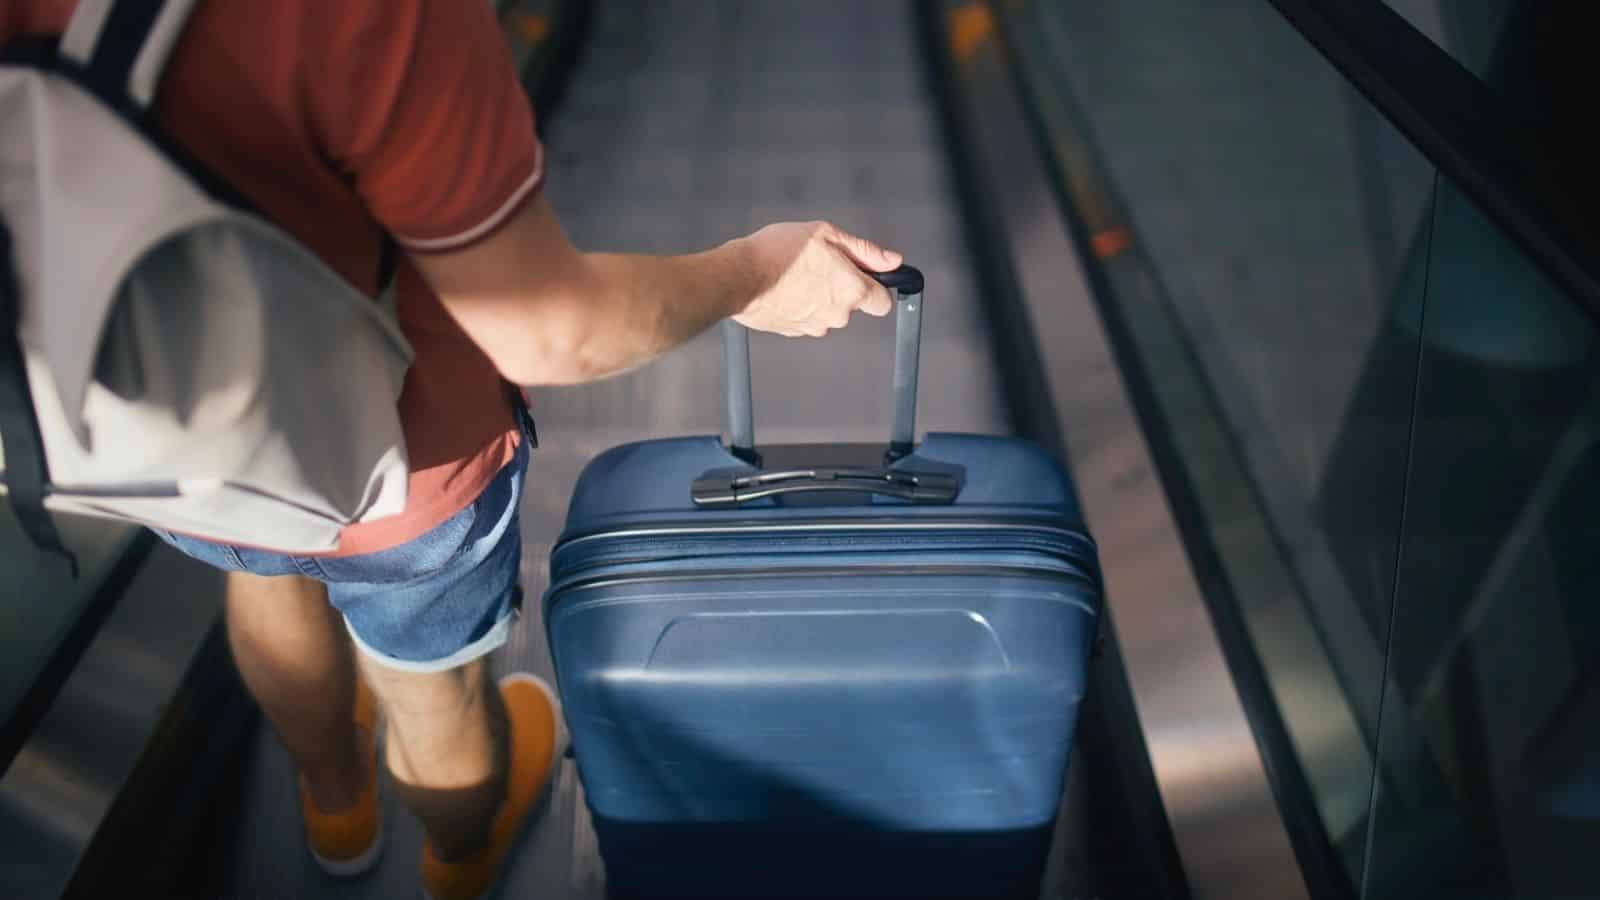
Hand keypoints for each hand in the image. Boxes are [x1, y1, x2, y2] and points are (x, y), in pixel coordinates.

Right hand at [732, 221, 902, 336]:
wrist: (738, 278)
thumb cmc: (778, 253)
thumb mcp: (826, 234)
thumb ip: (864, 251)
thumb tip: (892, 261)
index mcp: (851, 291)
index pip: (883, 303)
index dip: (876, 287)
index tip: (864, 275)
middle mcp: (837, 315)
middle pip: (851, 305)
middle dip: (841, 287)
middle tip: (819, 264)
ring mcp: (814, 326)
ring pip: (827, 312)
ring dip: (818, 296)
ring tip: (796, 274)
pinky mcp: (793, 331)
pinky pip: (805, 317)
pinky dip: (798, 304)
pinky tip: (784, 286)